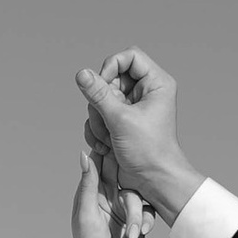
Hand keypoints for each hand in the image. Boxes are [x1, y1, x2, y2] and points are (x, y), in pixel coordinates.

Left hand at [72, 139, 147, 237]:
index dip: (107, 154)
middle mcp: (106, 198)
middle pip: (121, 175)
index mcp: (90, 194)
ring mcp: (123, 208)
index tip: (118, 145)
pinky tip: (139, 235)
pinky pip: (147, 210)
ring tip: (131, 234)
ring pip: (136, 194)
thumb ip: (88, 185)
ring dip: (135, 213)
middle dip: (128, 180)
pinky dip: (144, 221)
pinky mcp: (137, 219)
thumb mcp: (87, 214)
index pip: (98, 165)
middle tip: (130, 180)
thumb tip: (84, 154)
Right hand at [76, 50, 196, 220]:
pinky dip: (97, 130)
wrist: (154, 180)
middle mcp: (146, 92)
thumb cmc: (149, 151)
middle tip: (105, 122)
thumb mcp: (120, 119)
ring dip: (97, 120)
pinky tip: (105, 146)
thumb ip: (99, 94)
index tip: (104, 86)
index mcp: (156, 83)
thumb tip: (81, 74)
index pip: (129, 56)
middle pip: (110, 78)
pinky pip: (99, 115)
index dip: (111, 67)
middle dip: (101, 102)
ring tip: (107, 139)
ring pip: (101, 98)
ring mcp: (132, 107)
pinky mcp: (121, 121)